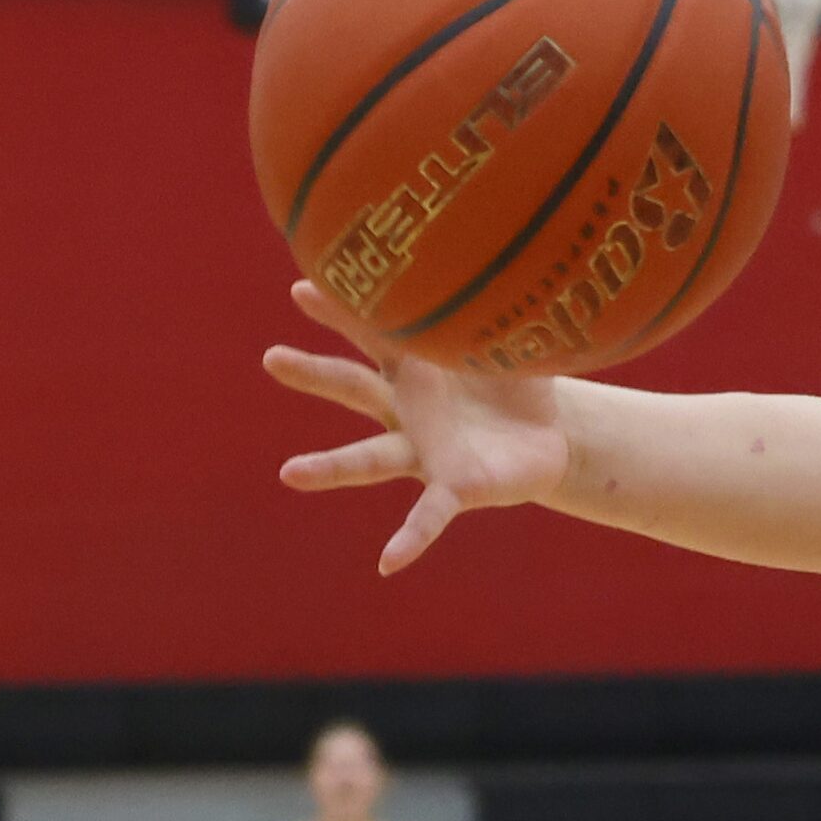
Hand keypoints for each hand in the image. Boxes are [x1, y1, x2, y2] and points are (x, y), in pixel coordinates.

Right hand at [264, 280, 572, 573]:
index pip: (373, 334)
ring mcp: (423, 454)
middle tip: (271, 358)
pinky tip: (388, 563)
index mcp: (417, 369)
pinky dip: (409, 540)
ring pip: (370, 459)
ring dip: (330, 468)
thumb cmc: (515, 384)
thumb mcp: (510, 343)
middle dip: (314, 375)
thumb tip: (512, 258)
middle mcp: (407, 412)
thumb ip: (502, 312)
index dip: (340, 312)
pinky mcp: (454, 490)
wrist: (549, 438)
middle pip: (354, 389)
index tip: (303, 285)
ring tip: (289, 473)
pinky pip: (428, 517)